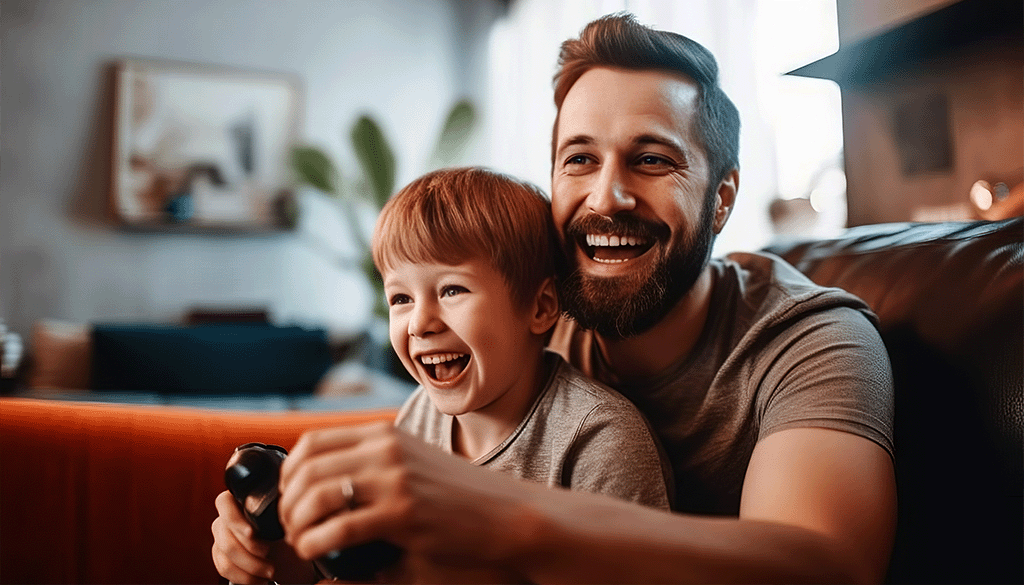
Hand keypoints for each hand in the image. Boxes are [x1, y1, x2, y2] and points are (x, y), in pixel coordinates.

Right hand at [211, 490, 316, 583]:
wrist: (289, 551)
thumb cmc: (288, 529)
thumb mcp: (286, 517)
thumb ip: (277, 509)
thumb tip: (280, 509)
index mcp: (240, 500)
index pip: (224, 503)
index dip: (235, 520)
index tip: (252, 533)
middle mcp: (226, 517)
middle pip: (225, 536)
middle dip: (250, 553)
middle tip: (271, 560)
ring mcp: (220, 536)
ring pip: (225, 556)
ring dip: (251, 567)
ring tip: (271, 571)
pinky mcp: (220, 556)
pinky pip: (224, 569)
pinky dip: (245, 577)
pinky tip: (261, 579)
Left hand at [277, 422, 536, 575]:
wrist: (505, 514)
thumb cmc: (458, 496)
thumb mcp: (412, 462)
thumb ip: (373, 463)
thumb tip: (322, 484)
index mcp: (383, 434)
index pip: (311, 442)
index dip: (288, 472)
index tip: (288, 497)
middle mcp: (384, 449)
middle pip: (306, 469)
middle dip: (286, 503)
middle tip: (290, 527)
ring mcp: (394, 478)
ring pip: (315, 497)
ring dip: (297, 525)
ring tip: (301, 542)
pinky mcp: (403, 512)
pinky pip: (339, 528)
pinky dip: (316, 543)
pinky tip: (317, 554)